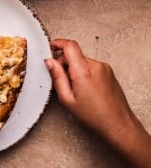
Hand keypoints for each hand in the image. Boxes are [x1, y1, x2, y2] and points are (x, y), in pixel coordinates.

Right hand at [45, 39, 150, 167]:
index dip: (58, 43)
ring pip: (82, 61)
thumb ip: (57, 76)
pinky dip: (85, 73)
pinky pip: (91, 66)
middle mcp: (96, 66)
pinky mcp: (109, 73)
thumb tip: (49, 62)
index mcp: (84, 71)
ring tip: (77, 89)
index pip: (70, 46)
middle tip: (63, 82)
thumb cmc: (94, 115)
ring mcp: (105, 69)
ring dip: (75, 70)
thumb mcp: (67, 98)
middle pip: (75, 55)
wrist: (118, 124)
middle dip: (65, 64)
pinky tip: (86, 89)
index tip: (52, 46)